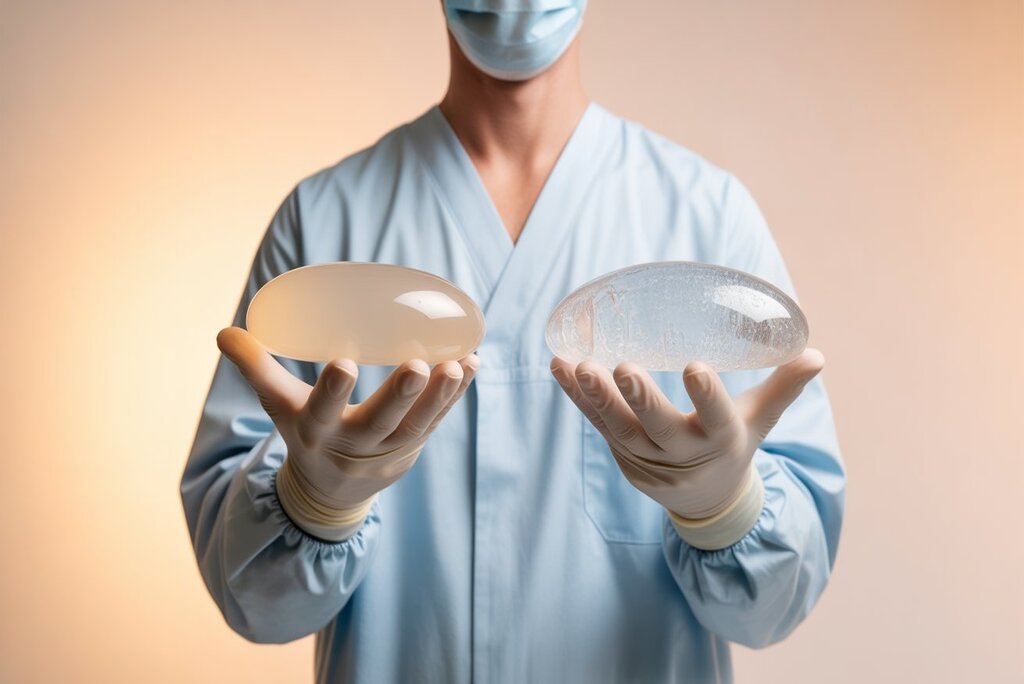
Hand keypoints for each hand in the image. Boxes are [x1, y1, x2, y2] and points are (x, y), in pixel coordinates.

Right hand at [217, 326, 478, 538]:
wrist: (333, 490)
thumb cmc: (306, 432)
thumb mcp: (278, 407)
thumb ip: (256, 367)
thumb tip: (226, 331)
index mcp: (317, 432)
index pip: (322, 412)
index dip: (332, 392)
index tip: (343, 363)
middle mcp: (355, 444)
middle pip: (380, 423)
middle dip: (400, 397)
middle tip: (417, 368)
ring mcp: (390, 450)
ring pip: (418, 425)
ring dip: (440, 396)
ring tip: (457, 366)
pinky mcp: (415, 446)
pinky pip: (439, 419)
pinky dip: (457, 395)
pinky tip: (472, 364)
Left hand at [550, 350, 823, 520]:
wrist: (704, 500)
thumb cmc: (735, 446)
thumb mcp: (760, 421)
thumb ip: (783, 386)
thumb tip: (816, 353)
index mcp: (721, 441)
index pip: (716, 420)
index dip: (707, 397)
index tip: (697, 368)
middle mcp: (681, 453)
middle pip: (658, 429)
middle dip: (640, 400)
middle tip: (622, 367)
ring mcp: (646, 458)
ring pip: (619, 430)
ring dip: (597, 399)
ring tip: (580, 367)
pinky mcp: (620, 454)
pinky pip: (595, 423)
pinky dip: (575, 397)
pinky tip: (559, 366)